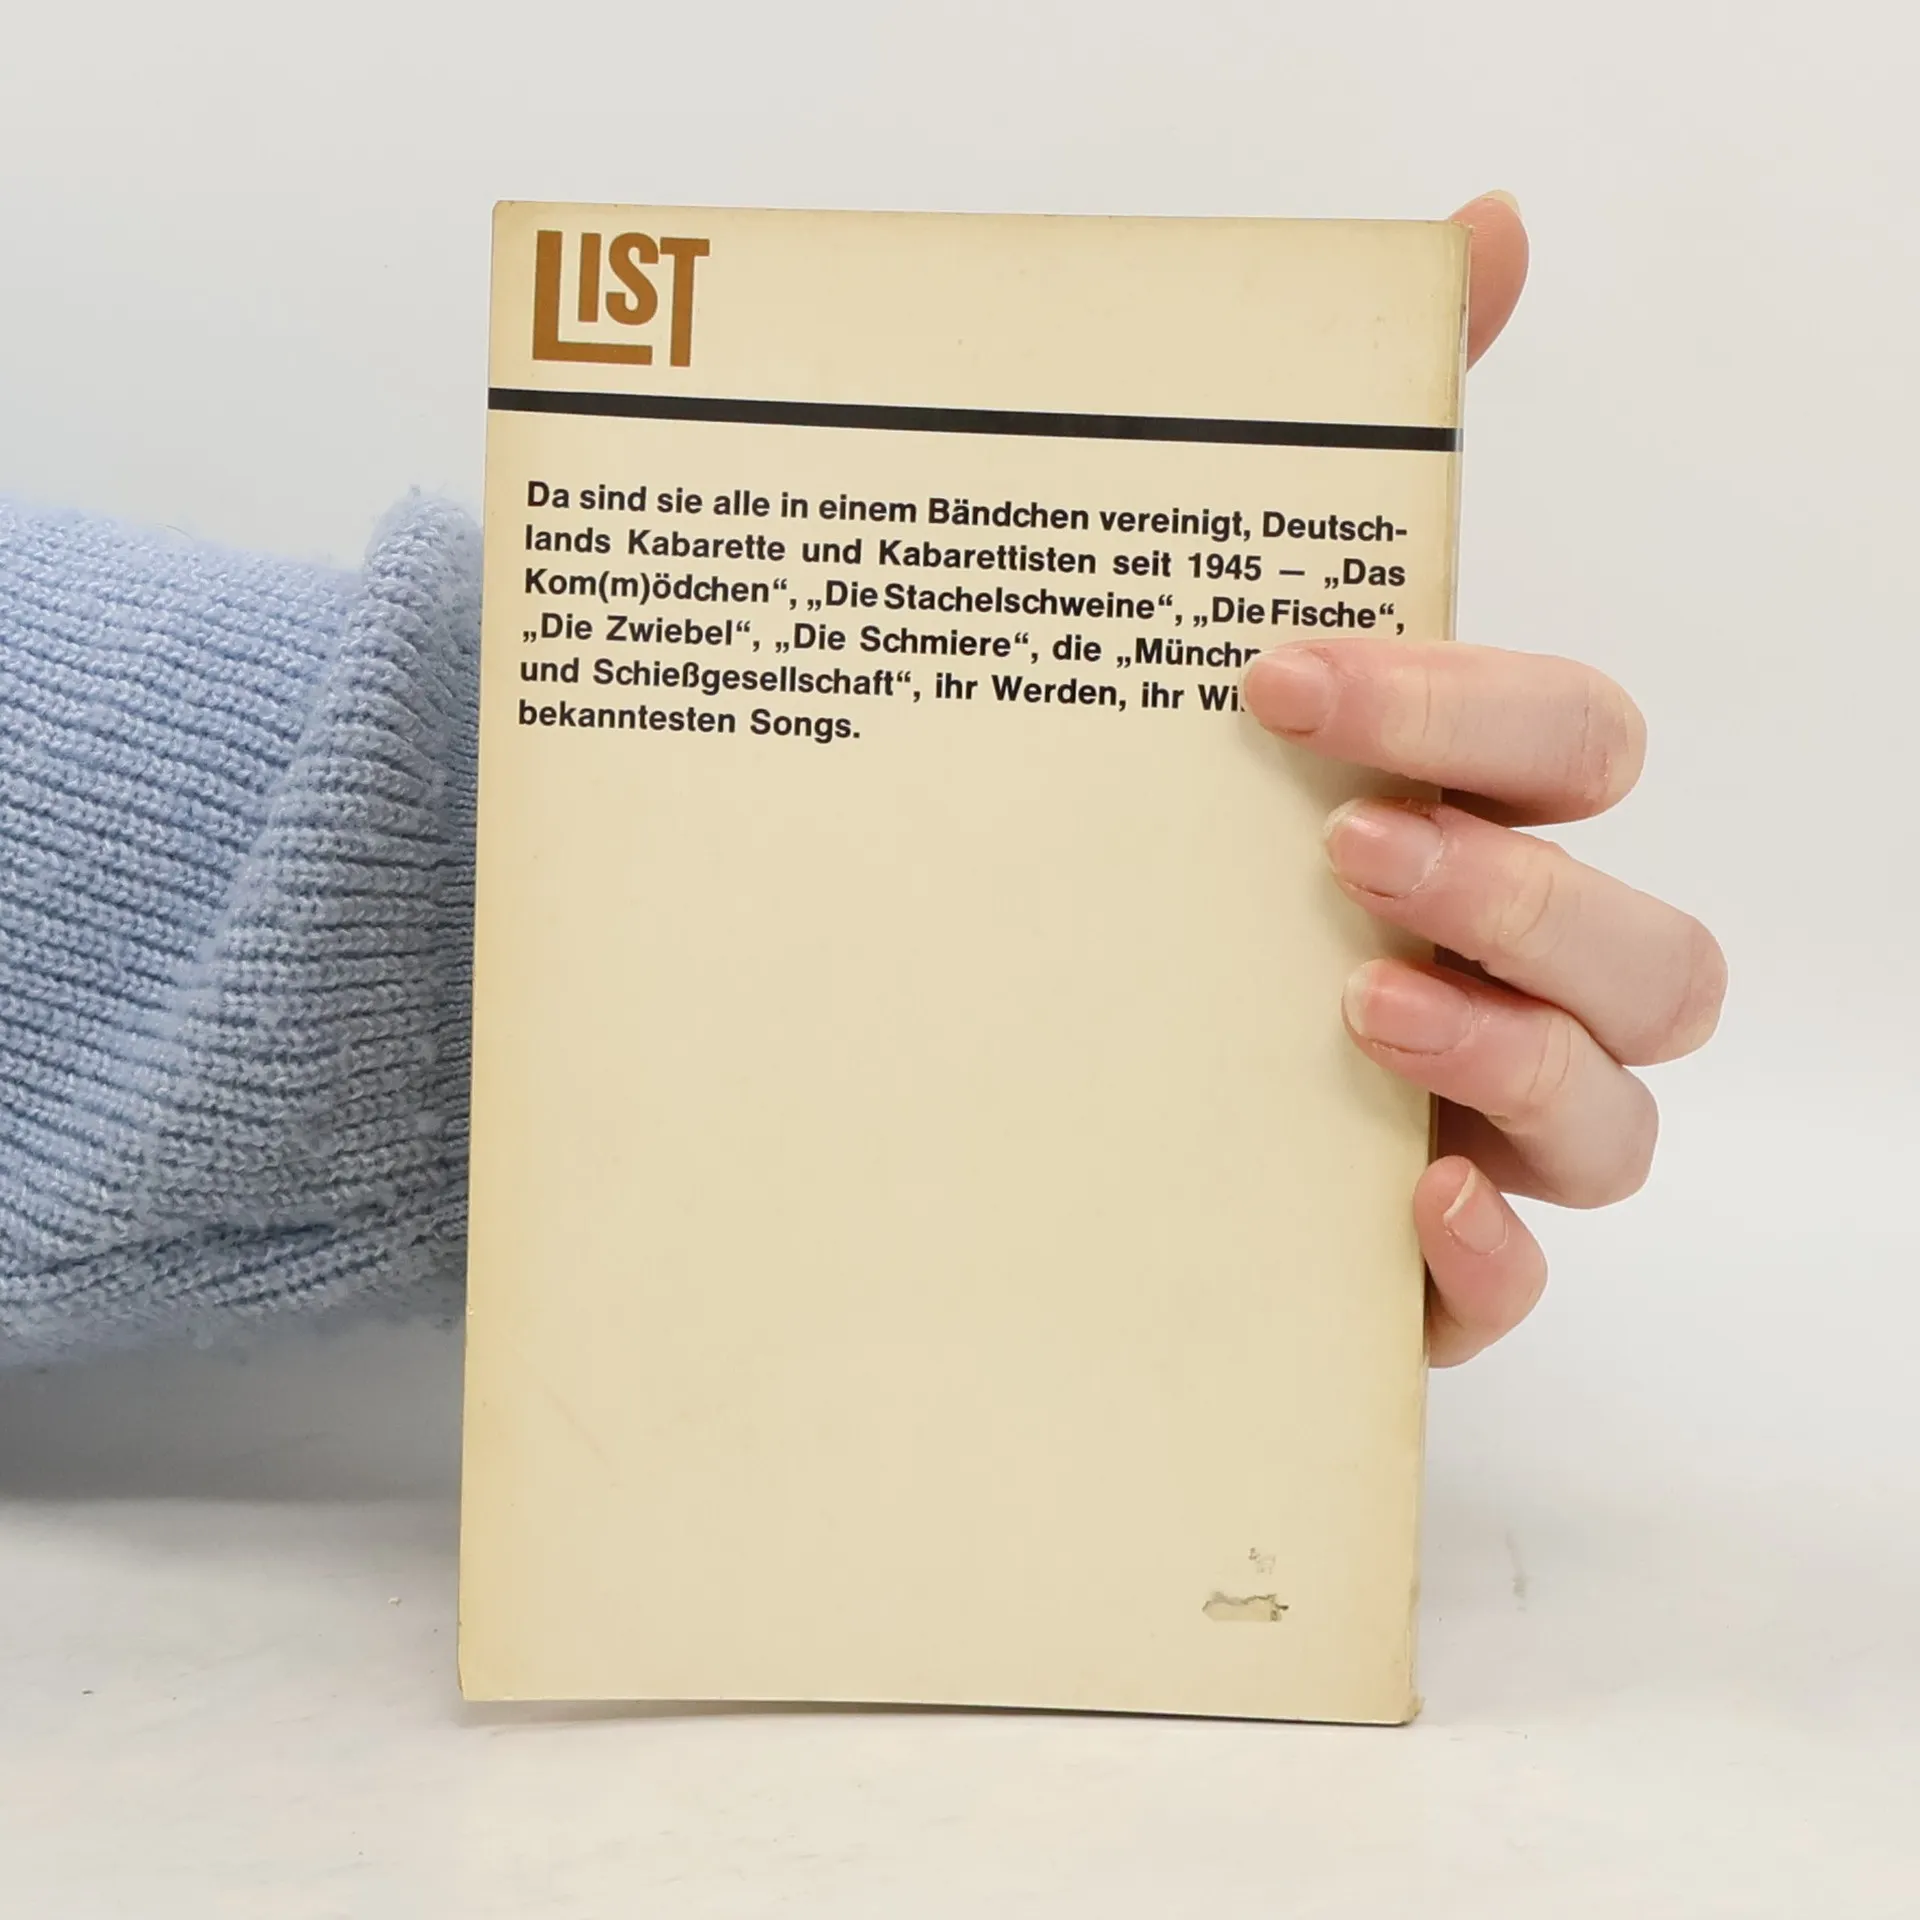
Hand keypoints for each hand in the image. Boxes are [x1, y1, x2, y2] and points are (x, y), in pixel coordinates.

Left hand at [1242, 193, 1725, 1365]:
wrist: (1029, 1074)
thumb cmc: (1166, 867)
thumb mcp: (1213, 683)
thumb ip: (1361, 461)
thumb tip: (1485, 228)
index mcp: (1473, 826)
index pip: (1578, 751)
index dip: (1479, 708)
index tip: (1284, 680)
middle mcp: (1508, 980)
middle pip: (1648, 949)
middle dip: (1523, 891)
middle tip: (1349, 851)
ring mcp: (1474, 1127)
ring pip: (1617, 1118)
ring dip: (1521, 1054)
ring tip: (1361, 1008)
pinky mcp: (1412, 1264)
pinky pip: (1515, 1289)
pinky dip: (1490, 1255)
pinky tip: (1399, 1196)